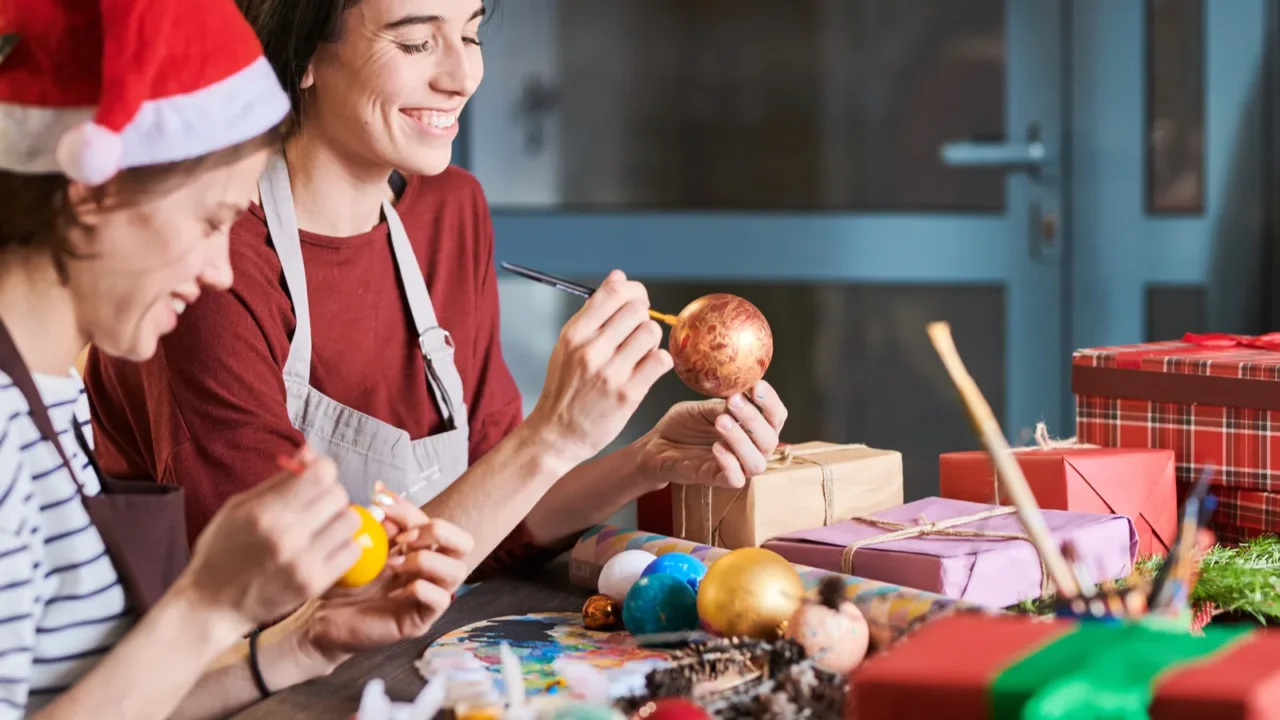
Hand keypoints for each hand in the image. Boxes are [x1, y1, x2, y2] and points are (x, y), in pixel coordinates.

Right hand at [177, 445, 361, 633]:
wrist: (212, 604)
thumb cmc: (222, 550)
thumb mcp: (239, 506)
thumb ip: (280, 480)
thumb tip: (311, 451)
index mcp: (265, 512)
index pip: (322, 473)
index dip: (322, 469)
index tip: (313, 477)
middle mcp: (287, 536)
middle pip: (339, 494)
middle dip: (329, 494)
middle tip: (313, 505)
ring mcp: (303, 563)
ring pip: (351, 521)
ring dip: (338, 519)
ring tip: (319, 527)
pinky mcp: (315, 584)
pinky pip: (352, 550)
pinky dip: (342, 545)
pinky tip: (324, 547)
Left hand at [302, 485, 472, 661]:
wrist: (325, 618)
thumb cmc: (345, 582)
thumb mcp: (361, 544)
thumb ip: (376, 521)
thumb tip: (381, 491)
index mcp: (421, 551)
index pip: (433, 521)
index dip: (410, 509)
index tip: (379, 503)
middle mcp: (432, 572)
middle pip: (464, 543)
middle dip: (437, 532)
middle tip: (404, 538)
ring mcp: (430, 597)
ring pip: (457, 570)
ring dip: (426, 560)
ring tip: (394, 565)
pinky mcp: (421, 620)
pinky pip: (440, 599)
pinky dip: (419, 588)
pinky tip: (393, 591)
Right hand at [527, 270, 672, 463]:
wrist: (557, 434)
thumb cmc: (565, 388)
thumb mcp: (568, 345)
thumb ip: (593, 312)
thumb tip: (618, 277)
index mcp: (575, 334)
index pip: (613, 292)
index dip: (634, 290)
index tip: (638, 299)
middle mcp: (591, 350)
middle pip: (637, 310)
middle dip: (644, 316)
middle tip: (639, 330)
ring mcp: (611, 373)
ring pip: (651, 333)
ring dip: (651, 340)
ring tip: (641, 352)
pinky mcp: (628, 394)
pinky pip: (660, 361)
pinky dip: (659, 361)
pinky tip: (648, 368)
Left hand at [635, 380, 788, 487]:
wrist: (657, 443)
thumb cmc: (684, 424)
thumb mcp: (703, 408)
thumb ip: (722, 406)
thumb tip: (741, 395)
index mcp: (752, 427)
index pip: (776, 417)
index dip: (771, 402)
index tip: (757, 386)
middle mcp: (751, 448)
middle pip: (770, 440)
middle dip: (754, 419)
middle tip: (734, 401)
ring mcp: (736, 465)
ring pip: (757, 462)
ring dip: (741, 440)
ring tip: (720, 421)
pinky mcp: (717, 479)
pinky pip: (735, 479)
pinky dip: (729, 462)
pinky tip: (716, 446)